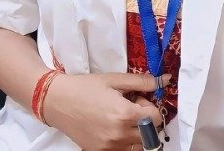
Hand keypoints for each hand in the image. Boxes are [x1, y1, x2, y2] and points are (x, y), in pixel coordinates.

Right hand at [43, 71, 169, 150]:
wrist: (58, 101)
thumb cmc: (86, 87)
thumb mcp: (114, 79)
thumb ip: (142, 82)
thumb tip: (165, 80)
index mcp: (125, 114)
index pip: (156, 118)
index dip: (149, 105)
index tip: (136, 98)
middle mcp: (120, 135)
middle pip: (150, 134)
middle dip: (145, 119)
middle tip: (130, 106)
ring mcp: (110, 148)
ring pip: (138, 145)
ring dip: (137, 132)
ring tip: (122, 117)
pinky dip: (124, 141)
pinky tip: (112, 126)